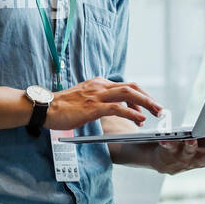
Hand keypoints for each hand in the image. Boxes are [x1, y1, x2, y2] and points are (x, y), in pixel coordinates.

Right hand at [45, 77, 163, 130]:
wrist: (45, 107)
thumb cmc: (61, 106)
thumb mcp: (83, 99)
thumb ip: (97, 100)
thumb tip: (112, 109)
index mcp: (98, 83)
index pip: (126, 86)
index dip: (140, 96)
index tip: (147, 107)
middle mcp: (100, 85)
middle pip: (132, 88)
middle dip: (148, 98)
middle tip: (159, 109)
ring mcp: (97, 95)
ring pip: (129, 94)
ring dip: (146, 103)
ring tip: (156, 113)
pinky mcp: (93, 107)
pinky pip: (118, 108)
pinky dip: (132, 114)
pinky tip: (139, 120)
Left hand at [150, 121, 204, 174]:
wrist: (166, 159)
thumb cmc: (197, 147)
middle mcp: (202, 160)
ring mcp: (185, 158)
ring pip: (190, 155)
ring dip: (191, 146)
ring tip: (193, 137)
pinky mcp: (169, 153)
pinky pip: (168, 149)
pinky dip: (168, 144)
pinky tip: (166, 138)